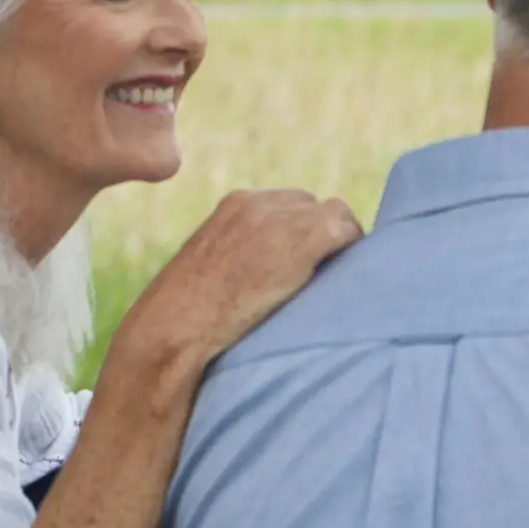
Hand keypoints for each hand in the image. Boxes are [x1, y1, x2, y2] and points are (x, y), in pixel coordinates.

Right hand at [113, 189, 361, 384]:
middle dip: (319, 236)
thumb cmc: (182, 319)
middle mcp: (259, 202)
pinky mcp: (305, 236)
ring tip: (336, 282)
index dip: (298, 236)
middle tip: (323, 277)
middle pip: (312, 206)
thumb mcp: (205, 275)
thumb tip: (260, 281)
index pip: (286, 206)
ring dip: (338, 244)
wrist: (176, 325)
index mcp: (234, 206)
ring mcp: (283, 217)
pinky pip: (348, 231)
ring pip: (337, 214)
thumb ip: (234, 262)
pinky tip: (345, 284)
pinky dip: (351, 252)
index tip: (300, 268)